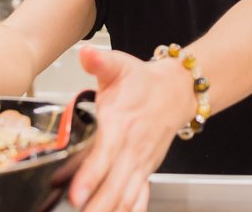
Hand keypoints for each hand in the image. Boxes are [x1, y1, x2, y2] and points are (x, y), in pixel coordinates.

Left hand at [68, 46, 194, 211]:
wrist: (176, 91)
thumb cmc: (144, 82)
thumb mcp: (120, 65)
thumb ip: (100, 61)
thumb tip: (87, 54)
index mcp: (121, 125)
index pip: (104, 155)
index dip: (89, 175)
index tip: (75, 192)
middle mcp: (132, 149)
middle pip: (114, 185)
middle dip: (96, 205)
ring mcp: (140, 163)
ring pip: (126, 196)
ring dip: (110, 211)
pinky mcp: (145, 171)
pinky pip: (139, 198)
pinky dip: (130, 211)